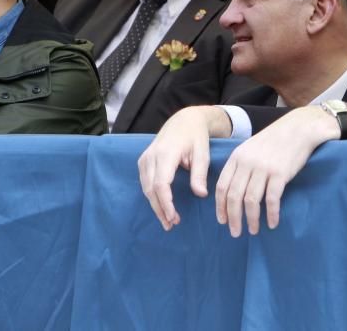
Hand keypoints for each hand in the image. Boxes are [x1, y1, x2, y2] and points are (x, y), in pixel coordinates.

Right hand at [138, 105, 231, 230]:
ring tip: (168, 220)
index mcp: (166, 153)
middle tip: (171, 225)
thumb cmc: (195, 137)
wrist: (183, 120)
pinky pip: (145, 182)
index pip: (161, 184)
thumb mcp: (202, 153)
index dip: (165, 203)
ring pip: (146, 188)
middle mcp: (151, 156)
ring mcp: (145, 158)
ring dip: (155, 205)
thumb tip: (201, 194)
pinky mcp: (143, 161)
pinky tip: (161, 206)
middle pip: (151, 189)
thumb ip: (199, 174)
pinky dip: (152, 196)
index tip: (173, 217)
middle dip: (160, 209)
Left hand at [215, 106, 340, 236]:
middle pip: (234, 196)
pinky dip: (271, 214)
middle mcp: (247, 163)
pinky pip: (271, 199)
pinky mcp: (280, 173)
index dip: (220, 206)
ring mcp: (263, 168)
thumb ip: (240, 165)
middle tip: (236, 232)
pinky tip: (273, 223)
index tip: (222, 220)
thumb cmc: (275, 140)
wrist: (299, 129)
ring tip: (254, 230)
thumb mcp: (251, 148)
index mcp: (237, 157)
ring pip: (251, 201)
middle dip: (233, 218)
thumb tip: (233, 191)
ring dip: (251, 219)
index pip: (222, 186)